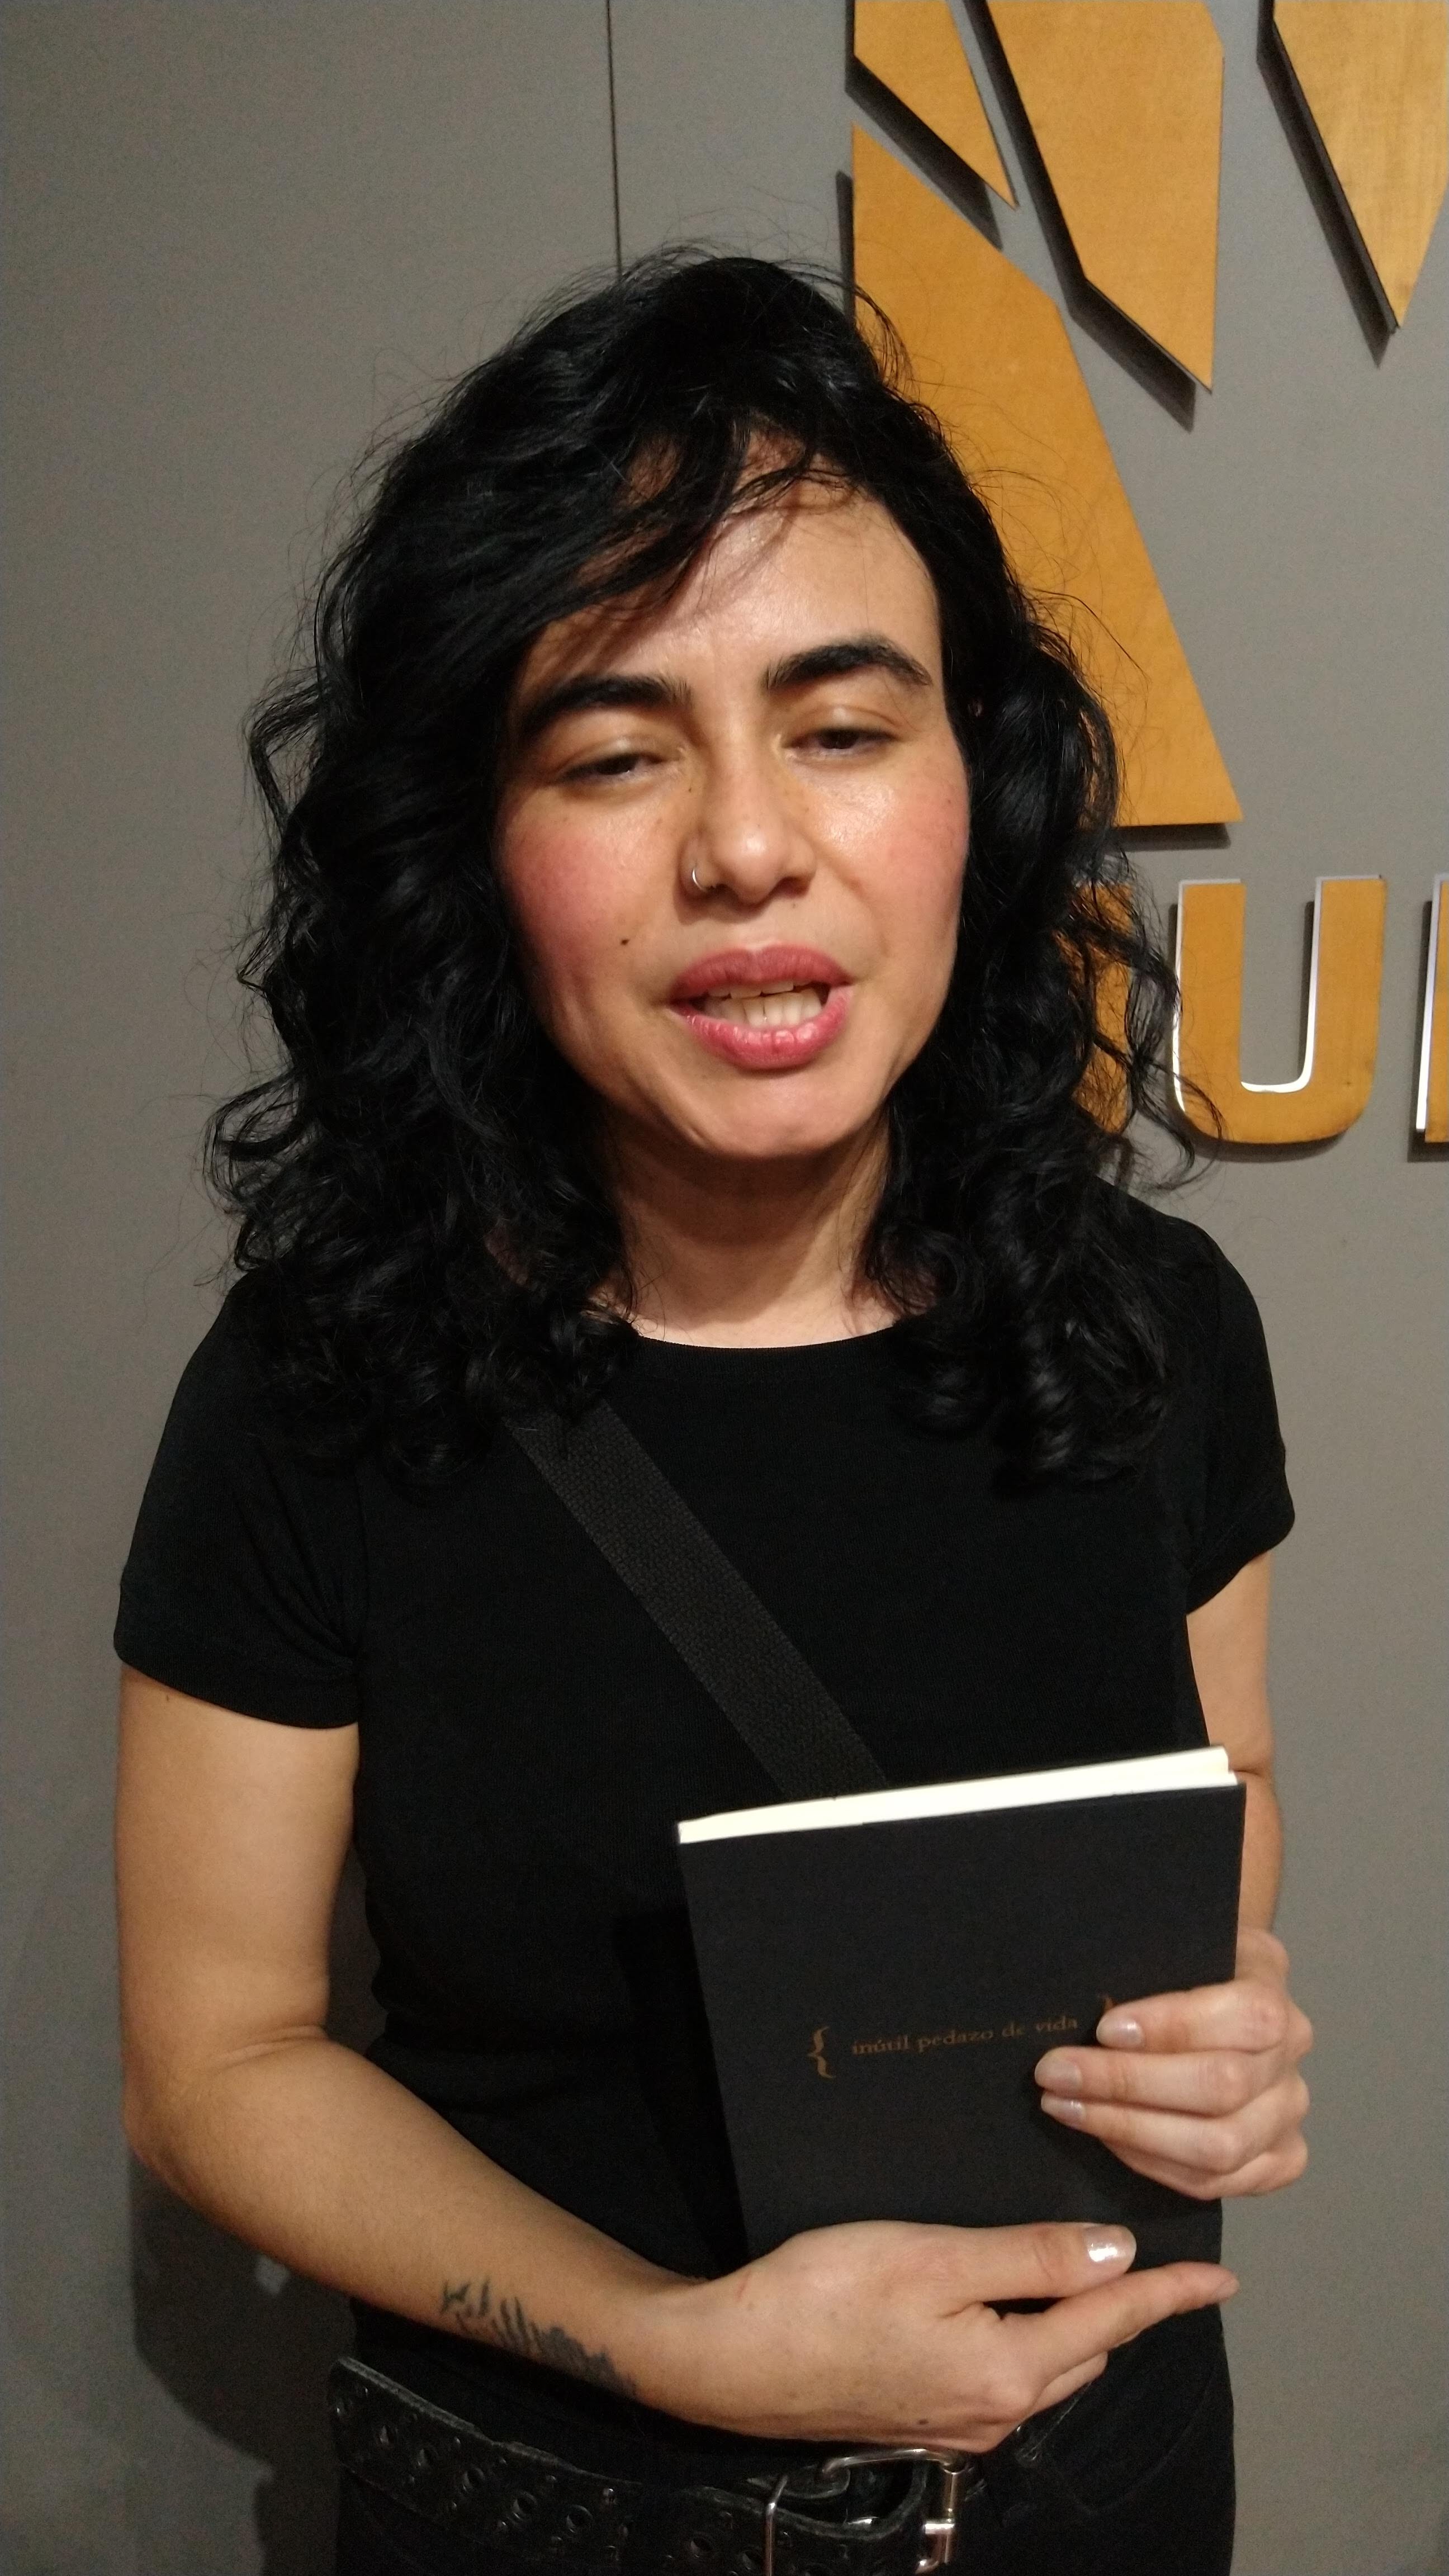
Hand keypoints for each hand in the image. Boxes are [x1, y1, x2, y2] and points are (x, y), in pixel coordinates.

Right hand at [627, 2218, 1234, 2450]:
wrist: (729, 2361)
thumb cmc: (823, 2295)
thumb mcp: (932, 2258)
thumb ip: (1028, 2257)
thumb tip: (1114, 2253)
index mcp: (1006, 2369)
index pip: (1111, 2317)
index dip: (1169, 2292)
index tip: (1222, 2278)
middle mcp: (994, 2411)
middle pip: (1087, 2348)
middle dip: (1132, 2309)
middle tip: (1172, 2271)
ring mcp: (958, 2423)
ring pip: (1049, 2368)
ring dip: (1085, 2325)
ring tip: (1108, 2283)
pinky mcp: (924, 2418)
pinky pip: (1010, 2378)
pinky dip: (1037, 2340)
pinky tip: (1025, 2312)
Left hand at [1034, 1928, 1312, 2199]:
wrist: (1218, 1994)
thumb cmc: (1183, 1966)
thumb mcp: (1174, 1943)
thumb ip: (1148, 1968)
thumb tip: (1089, 2005)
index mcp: (1271, 1986)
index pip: (1242, 2016)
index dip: (1173, 2027)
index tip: (1104, 2029)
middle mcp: (1292, 2055)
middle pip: (1222, 2087)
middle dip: (1126, 2084)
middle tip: (1056, 2073)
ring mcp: (1288, 2114)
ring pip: (1218, 2146)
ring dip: (1129, 2129)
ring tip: (1066, 2107)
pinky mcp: (1278, 2161)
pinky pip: (1213, 2182)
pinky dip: (1151, 2163)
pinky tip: (1104, 2137)